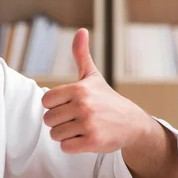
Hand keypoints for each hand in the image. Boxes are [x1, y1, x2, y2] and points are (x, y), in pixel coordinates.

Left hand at [41, 28, 152, 153]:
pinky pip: (65, 147)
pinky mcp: (92, 141)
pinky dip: (72, 146)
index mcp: (79, 89)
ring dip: (65, 134)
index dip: (54, 105)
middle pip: (48, 119)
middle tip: (75, 119)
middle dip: (59, 122)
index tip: (68, 105)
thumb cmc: (106, 99)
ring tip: (80, 128)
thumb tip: (80, 31)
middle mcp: (83, 105)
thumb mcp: (92, 76)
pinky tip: (85, 138)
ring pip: (55, 134)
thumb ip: (81, 54)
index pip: (46, 101)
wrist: (132, 124)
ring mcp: (88, 124)